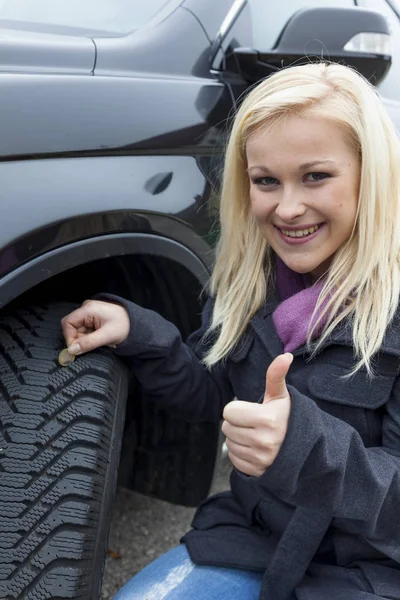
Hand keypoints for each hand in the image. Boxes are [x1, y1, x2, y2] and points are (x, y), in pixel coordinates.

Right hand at [61, 300, 129, 355]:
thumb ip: (88, 343)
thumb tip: (72, 350)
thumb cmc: (125, 326)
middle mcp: (87, 308)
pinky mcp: (93, 318)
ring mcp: (90, 313)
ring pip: (78, 330)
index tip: (76, 349)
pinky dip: (89, 336)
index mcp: (88, 309)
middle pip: (72, 327)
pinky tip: (99, 338)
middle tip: (91, 346)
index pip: (68, 323)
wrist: (138, 323)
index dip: (69, 337)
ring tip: (99, 341)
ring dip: (85, 338)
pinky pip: (84, 329)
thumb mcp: (107, 336)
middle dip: (78, 339)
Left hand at [222, 353, 292, 476]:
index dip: (239, 409)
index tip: (253, 410)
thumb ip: (276, 376)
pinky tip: (254, 448)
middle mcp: (263, 441)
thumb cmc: (288, 417)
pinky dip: (240, 453)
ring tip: (255, 435)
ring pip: (229, 443)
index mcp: (267, 419)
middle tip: (254, 423)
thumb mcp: (281, 396)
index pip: (229, 411)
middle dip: (237, 423)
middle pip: (226, 427)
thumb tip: (285, 356)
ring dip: (238, 438)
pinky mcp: (257, 472)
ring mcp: (260, 459)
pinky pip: (233, 458)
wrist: (304, 449)